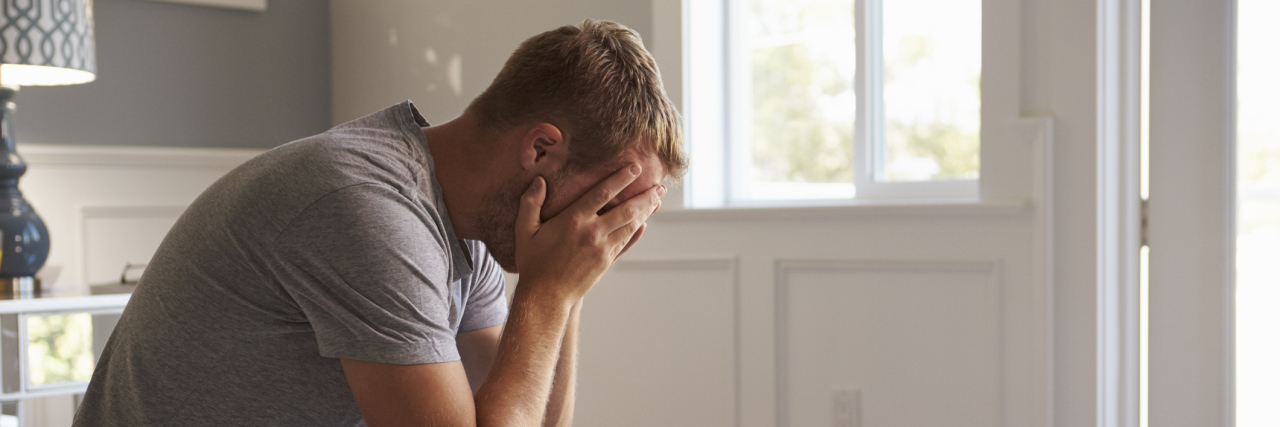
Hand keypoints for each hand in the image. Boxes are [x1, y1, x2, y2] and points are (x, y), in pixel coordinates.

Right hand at [513, 164, 665, 301]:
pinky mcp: (606, 262)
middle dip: (644, 196)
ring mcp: (602, 249)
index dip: (620, 179)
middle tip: (660, 185)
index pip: (602, 193)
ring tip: (657, 199)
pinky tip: (645, 223)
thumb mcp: (525, 231)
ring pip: (629, 225)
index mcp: (573, 221)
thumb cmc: (533, 262)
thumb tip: (538, 181)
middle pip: (625, 210)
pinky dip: (637, 231)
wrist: (545, 297)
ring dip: (646, 211)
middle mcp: (592, 233)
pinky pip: (626, 243)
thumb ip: (530, 204)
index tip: (634, 167)